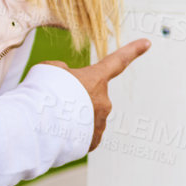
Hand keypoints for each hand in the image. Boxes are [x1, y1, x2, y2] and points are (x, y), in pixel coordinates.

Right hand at [38, 37, 149, 152]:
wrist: (38, 125)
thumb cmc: (42, 94)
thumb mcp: (50, 70)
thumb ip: (64, 72)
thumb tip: (68, 82)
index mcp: (96, 79)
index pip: (117, 61)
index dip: (132, 50)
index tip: (147, 43)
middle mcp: (103, 101)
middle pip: (89, 98)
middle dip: (73, 101)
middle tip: (52, 104)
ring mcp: (99, 123)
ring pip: (85, 118)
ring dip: (70, 119)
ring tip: (51, 120)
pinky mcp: (91, 142)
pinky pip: (82, 136)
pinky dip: (70, 135)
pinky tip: (57, 134)